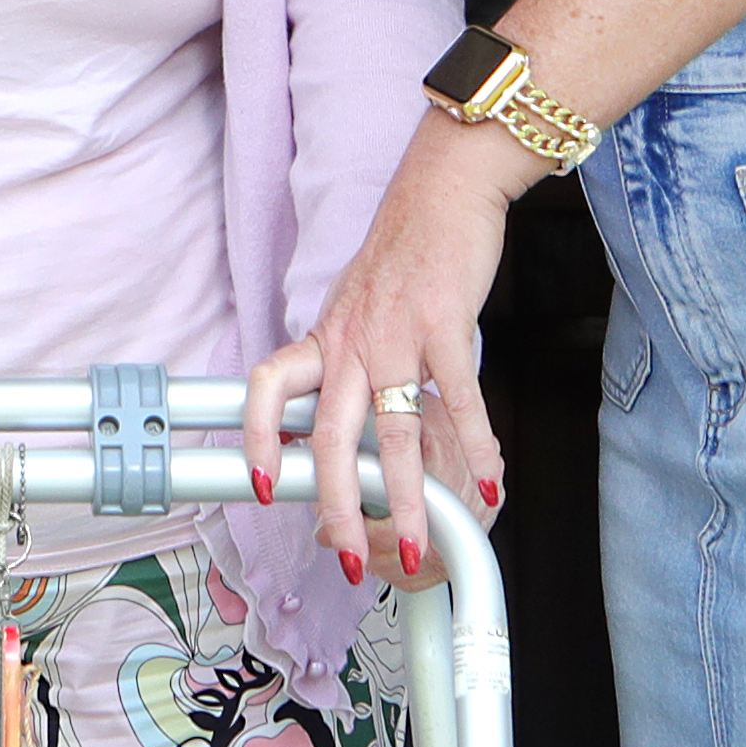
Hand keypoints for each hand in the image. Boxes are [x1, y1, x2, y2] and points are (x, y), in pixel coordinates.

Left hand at [245, 121, 524, 583]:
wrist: (443, 190)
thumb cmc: (403, 251)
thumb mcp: (355, 306)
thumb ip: (345, 357)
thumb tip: (337, 410)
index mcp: (324, 336)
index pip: (266, 388)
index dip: (255, 438)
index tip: (263, 488)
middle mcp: (350, 340)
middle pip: (329, 437)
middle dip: (338, 506)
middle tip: (347, 556)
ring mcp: (396, 334)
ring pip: (394, 432)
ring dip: (408, 498)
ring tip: (421, 545)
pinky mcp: (445, 324)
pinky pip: (460, 399)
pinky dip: (477, 446)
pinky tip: (491, 481)